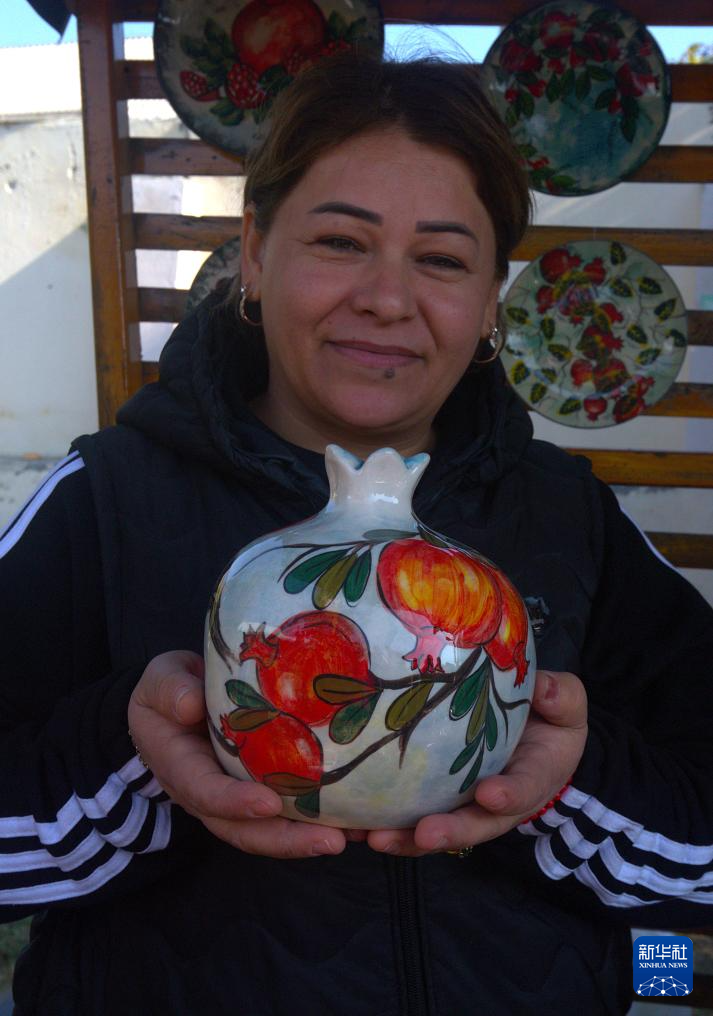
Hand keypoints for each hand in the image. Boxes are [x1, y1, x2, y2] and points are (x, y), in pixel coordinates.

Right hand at [127, 651, 348, 858]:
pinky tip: (353, 821)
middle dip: (287, 839)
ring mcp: (234, 798)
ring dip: (308, 839)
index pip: (205, 792)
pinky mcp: (258, 791)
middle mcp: (208, 795)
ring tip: (350, 837)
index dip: (234, 803)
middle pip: (245, 830)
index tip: (268, 803)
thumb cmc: (169, 690)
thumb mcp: (161, 681)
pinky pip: (285, 814)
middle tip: (330, 841)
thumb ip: (171, 689)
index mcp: (180, 768)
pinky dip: (316, 822)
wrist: (175, 702)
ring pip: (268, 830)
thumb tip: (190, 705)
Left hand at [366, 669, 587, 856]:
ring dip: (407, 839)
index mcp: (534, 778)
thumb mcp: (566, 705)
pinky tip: (356, 827)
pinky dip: (387, 825)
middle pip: (475, 825)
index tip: (490, 794)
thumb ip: (560, 697)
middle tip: (424, 834)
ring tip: (376, 838)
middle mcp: (498, 802)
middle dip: (449, 831)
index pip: (524, 790)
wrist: (535, 736)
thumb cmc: (551, 720)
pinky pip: (412, 818)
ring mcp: (466, 805)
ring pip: (438, 830)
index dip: (508, 796)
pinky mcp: (437, 800)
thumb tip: (543, 690)